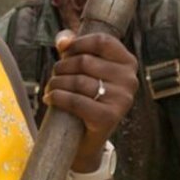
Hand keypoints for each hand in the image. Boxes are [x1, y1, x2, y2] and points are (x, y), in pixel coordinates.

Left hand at [43, 29, 137, 167]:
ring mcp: (122, 99)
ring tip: (51, 88)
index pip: (102, 41)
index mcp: (128, 62)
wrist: (88, 138)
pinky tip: (50, 98)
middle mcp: (129, 79)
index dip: (78, 43)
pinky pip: (76, 100)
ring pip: (78, 81)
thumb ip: (74, 48)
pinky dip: (57, 97)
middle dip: (62, 67)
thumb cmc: (86, 96)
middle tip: (54, 76)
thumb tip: (63, 41)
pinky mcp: (109, 117)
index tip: (63, 50)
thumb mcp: (84, 70)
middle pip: (85, 61)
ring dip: (56, 83)